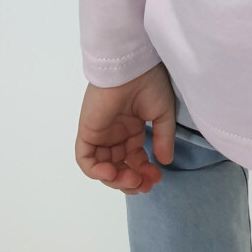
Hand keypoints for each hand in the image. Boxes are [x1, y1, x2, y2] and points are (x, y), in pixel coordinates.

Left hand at [75, 61, 176, 194]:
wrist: (132, 67)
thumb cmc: (149, 84)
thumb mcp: (163, 113)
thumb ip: (163, 139)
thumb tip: (165, 163)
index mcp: (132, 128)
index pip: (135, 159)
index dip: (145, 172)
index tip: (157, 177)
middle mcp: (115, 134)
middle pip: (119, 167)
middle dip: (132, 180)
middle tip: (145, 184)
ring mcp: (101, 134)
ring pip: (103, 167)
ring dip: (117, 179)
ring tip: (132, 179)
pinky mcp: (87, 132)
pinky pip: (86, 159)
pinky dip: (97, 171)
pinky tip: (113, 173)